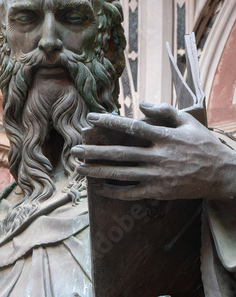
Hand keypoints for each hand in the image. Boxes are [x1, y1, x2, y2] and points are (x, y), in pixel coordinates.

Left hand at [72, 102, 235, 200]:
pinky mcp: (159, 191)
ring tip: (80, 169)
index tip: (90, 118)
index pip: (131, 128)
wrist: (222, 174)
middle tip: (75, 150)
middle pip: (120, 153)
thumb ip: (165, 111)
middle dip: (95, 152)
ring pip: (122, 174)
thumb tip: (142, 104)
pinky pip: (132, 193)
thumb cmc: (205, 145)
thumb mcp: (189, 122)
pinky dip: (115, 191)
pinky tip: (99, 189)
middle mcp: (158, 156)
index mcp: (164, 137)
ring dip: (99, 172)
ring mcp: (158, 175)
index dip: (109, 123)